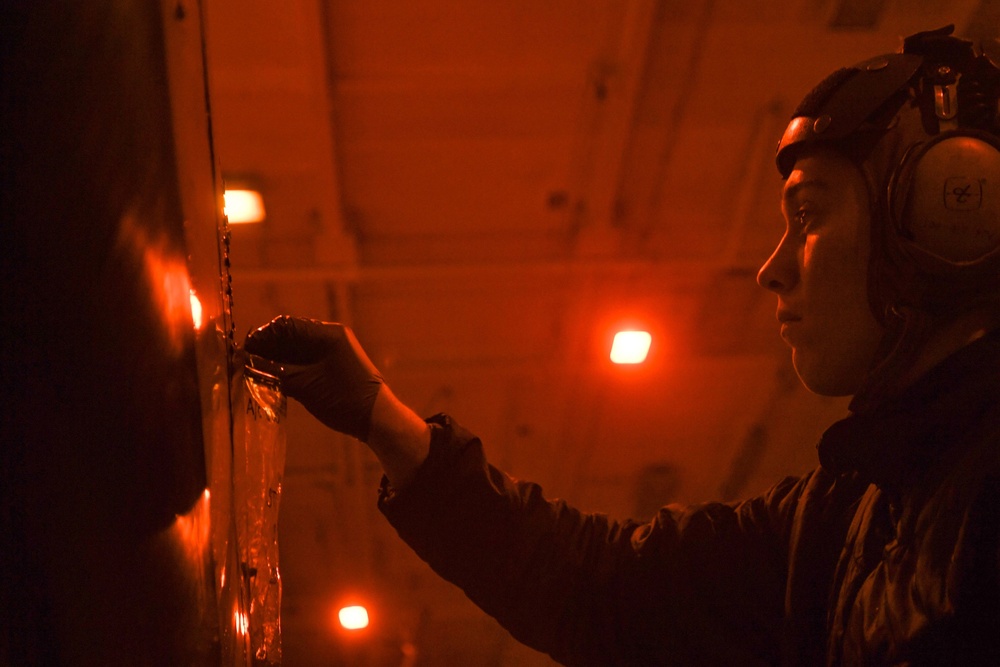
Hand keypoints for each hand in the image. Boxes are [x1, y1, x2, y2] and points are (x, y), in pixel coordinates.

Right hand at [244, 316, 383, 441]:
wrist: (377, 419)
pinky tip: (274, 377)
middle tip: (246, 363)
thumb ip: (275, 371)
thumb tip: (248, 361)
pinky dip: (290, 367)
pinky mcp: (334, 365)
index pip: (287, 325)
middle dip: (268, 348)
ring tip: (256, 371)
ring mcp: (334, 351)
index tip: (244, 351)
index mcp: (328, 334)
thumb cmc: (344, 399)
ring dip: (278, 358)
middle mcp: (332, 337)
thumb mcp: (305, 386)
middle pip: (292, 335)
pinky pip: (307, 360)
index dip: (263, 336)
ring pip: (298, 349)